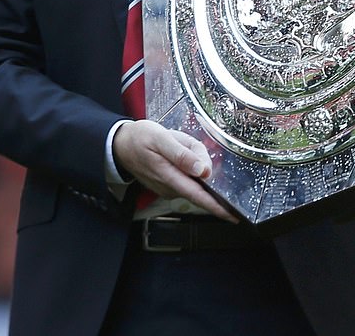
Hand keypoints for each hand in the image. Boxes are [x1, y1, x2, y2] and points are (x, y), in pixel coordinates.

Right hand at [113, 119, 237, 221]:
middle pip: (199, 190)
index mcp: (170, 176)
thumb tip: (203, 170)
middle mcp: (170, 187)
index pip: (198, 196)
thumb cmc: (141, 138)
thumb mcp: (162, 138)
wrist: (121, 144)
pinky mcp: (167, 186)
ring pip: (193, 184)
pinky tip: (187, 160)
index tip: (233, 217)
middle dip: (213, 186)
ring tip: (188, 150)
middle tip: (213, 170)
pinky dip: (192, 175)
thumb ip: (183, 154)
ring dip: (199, 174)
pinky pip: (186, 183)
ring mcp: (168, 188)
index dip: (217, 207)